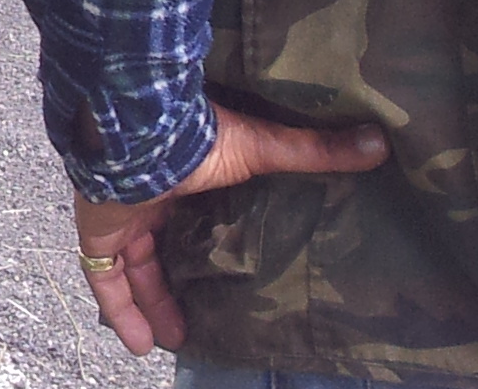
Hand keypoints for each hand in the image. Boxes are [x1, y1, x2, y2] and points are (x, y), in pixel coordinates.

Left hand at [71, 101, 388, 354]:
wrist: (140, 133)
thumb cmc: (200, 139)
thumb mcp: (264, 148)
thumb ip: (315, 152)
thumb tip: (379, 141)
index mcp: (181, 171)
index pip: (189, 211)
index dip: (202, 239)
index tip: (223, 267)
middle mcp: (146, 194)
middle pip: (159, 245)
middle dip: (174, 281)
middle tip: (197, 316)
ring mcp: (118, 213)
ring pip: (131, 268)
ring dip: (151, 303)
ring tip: (177, 339)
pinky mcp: (98, 231)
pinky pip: (103, 279)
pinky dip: (120, 311)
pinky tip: (139, 344)